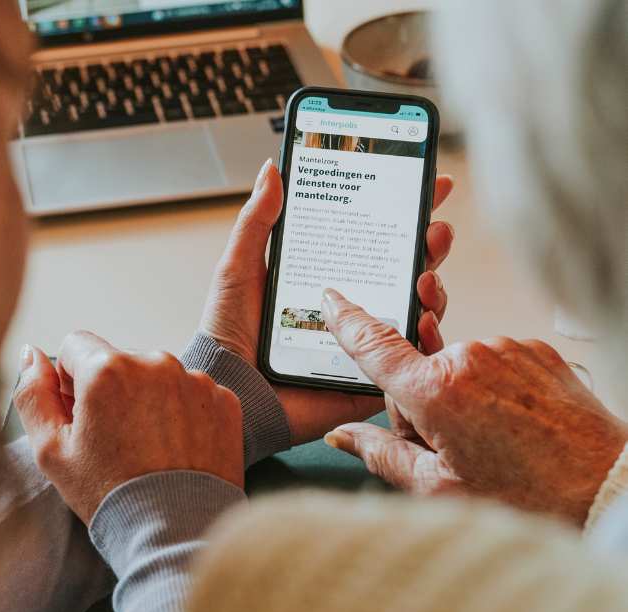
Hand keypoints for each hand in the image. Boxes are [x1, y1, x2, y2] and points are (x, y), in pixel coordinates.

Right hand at [14, 331, 243, 523]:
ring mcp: (194, 380)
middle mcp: (155, 363)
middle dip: (112, 390)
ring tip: (149, 449)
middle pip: (119, 360)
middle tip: (115, 440)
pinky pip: (192, 393)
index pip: (76, 346)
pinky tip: (176, 449)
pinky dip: (183, 413)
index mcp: (108, 370)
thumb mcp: (50, 451)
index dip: (71, 382)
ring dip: (149, 399)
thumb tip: (32, 355)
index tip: (82, 416)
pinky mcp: (224, 400)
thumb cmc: (112, 495)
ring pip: (157, 376)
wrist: (176, 535)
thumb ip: (33, 394)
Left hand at [199, 158, 455, 444]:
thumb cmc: (228, 333)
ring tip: (427, 268)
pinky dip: (426, 336)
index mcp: (324, 278)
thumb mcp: (239, 269)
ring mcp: (365, 340)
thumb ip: (257, 221)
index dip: (402, 211)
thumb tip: (271, 169)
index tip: (428, 182)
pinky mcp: (371, 375)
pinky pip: (409, 357)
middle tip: (435, 226)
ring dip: (433, 285)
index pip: (371, 239)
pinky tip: (423, 315)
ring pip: (415, 309)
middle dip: (428, 243)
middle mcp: (350, 306)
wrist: (230, 391)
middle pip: (403, 270)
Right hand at [321, 289, 627, 524]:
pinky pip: (493, 364)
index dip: (347, 321)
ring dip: (458, 398)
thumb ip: (382, 455)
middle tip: (449, 449)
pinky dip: (492, 389)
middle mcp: (469, 356)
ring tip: (493, 443)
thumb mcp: (440, 489)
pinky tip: (514, 425)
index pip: (375, 347)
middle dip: (421, 406)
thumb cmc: (532, 497)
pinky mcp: (535, 350)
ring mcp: (507, 348)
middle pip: (417, 373)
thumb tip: (343, 436)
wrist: (612, 490)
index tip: (332, 299)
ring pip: (455, 369)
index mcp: (437, 391)